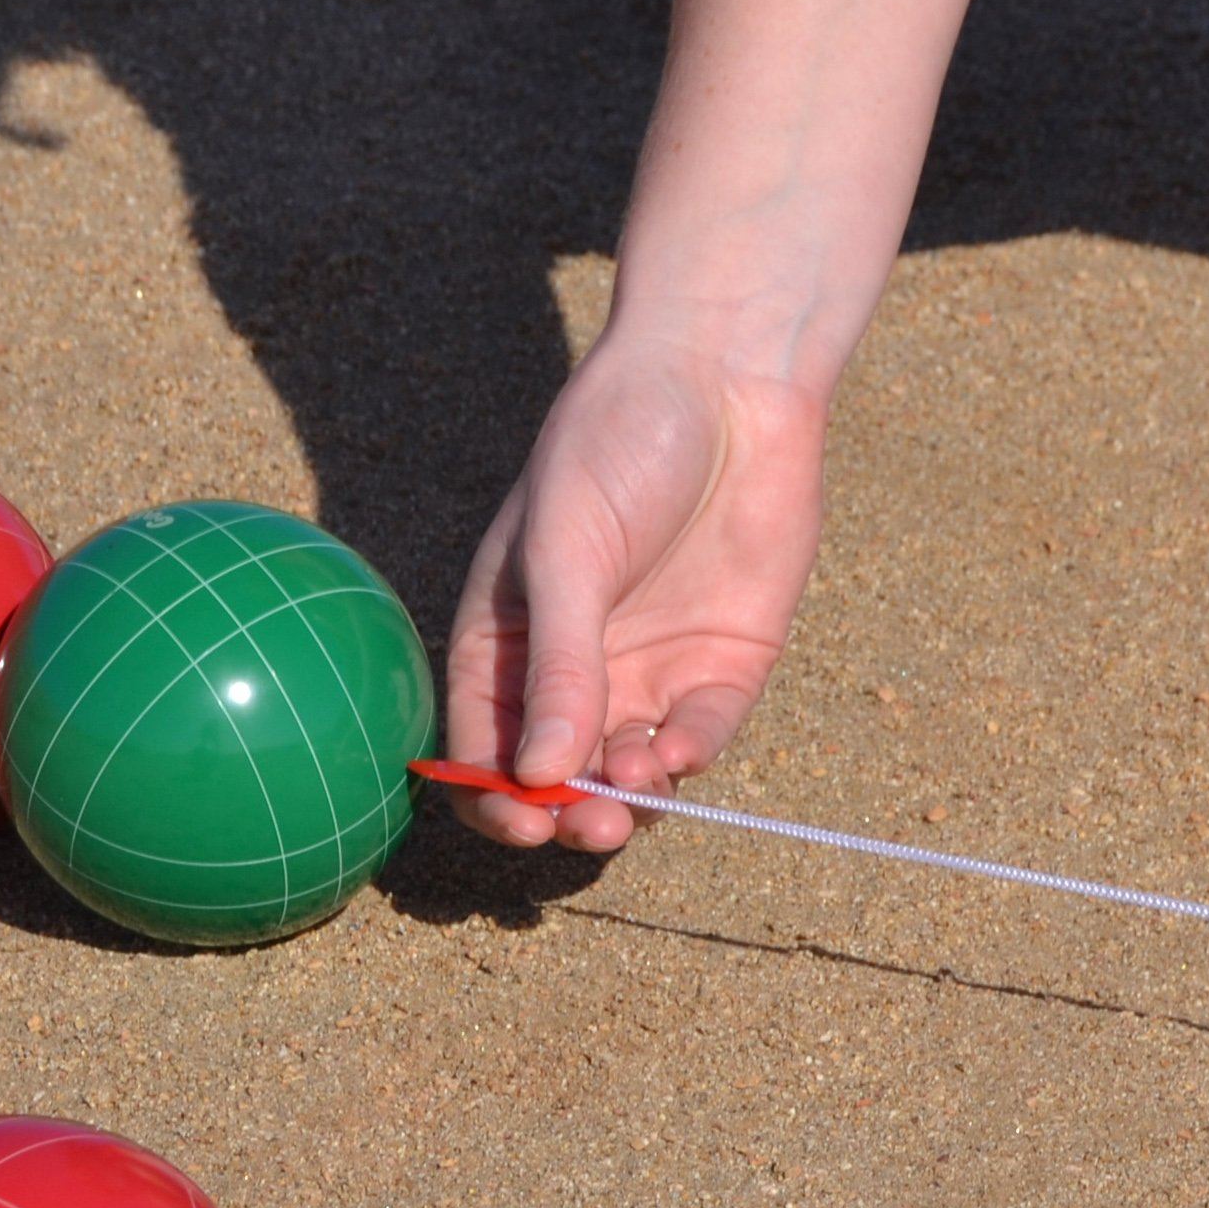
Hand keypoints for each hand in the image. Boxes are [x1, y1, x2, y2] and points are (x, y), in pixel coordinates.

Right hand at [445, 340, 828, 853]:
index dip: (494, 799)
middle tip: (593, 827)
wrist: (727, 379)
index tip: (521, 821)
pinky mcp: (722, 665)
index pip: (482, 747)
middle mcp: (574, 668)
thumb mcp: (568, 549)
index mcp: (506, 638)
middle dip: (571, 816)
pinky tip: (679, 748)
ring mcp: (649, 670)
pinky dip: (687, 757)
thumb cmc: (615, 442)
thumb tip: (536, 775)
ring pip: (630, 774)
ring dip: (630, 799)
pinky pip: (699, 737)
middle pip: (560, 779)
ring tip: (637, 784)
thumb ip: (559, 664)